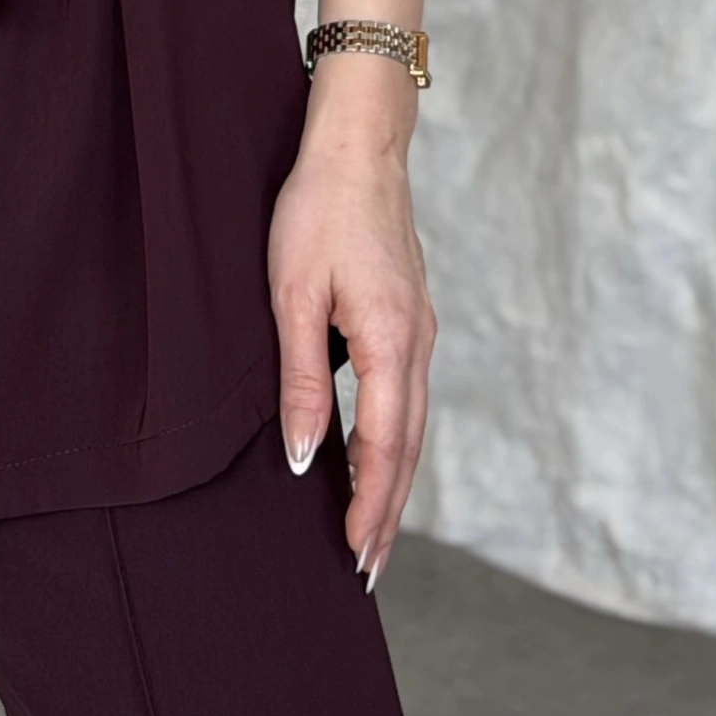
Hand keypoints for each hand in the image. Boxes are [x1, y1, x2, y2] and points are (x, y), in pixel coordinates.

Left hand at [267, 56, 436, 589]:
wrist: (359, 145)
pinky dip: (396, 441)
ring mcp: (421, 331)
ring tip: (371, 531)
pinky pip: (408, 397)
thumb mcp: (293, 294)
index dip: (369, 507)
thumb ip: (300, 380)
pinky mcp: (412, 317)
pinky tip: (377, 456)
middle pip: (408, 450)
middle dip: (388, 513)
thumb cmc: (318, 211)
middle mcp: (418, 346)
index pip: (384, 450)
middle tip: (366, 570)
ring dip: (394, 482)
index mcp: (391, 344)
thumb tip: (304, 459)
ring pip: (413, 426)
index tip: (355, 557)